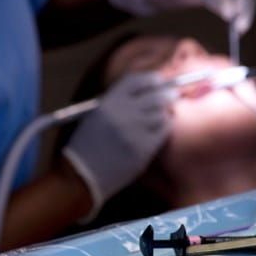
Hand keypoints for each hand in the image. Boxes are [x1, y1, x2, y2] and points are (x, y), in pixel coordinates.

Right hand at [64, 72, 171, 215]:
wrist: (82, 175)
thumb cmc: (88, 146)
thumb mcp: (97, 115)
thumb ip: (118, 103)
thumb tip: (148, 93)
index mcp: (108, 102)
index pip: (136, 81)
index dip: (151, 79)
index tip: (159, 81)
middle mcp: (122, 113)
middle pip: (155, 96)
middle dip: (167, 94)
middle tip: (172, 96)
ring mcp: (135, 131)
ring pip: (162, 114)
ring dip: (164, 114)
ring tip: (163, 116)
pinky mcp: (144, 148)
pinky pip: (162, 132)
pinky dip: (164, 129)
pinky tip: (159, 131)